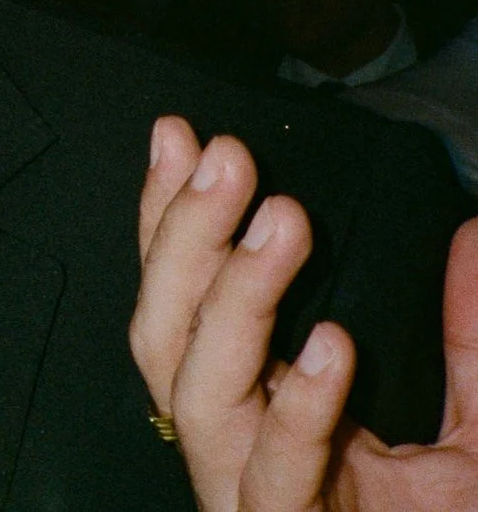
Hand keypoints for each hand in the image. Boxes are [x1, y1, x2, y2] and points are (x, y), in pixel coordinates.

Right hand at [131, 115, 477, 510]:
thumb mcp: (474, 426)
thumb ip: (467, 337)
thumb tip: (473, 230)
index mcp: (252, 409)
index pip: (184, 298)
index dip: (170, 218)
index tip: (178, 135)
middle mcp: (233, 449)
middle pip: (164, 335)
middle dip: (185, 240)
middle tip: (226, 159)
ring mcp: (254, 498)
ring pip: (198, 394)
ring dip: (233, 302)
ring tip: (280, 224)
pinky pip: (280, 476)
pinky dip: (302, 410)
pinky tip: (331, 346)